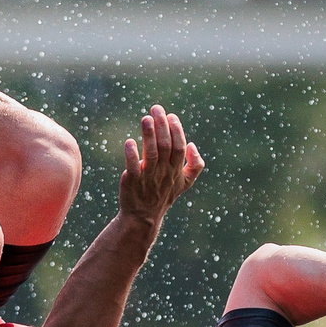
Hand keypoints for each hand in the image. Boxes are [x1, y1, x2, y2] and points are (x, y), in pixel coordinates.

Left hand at [117, 105, 203, 224]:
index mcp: (176, 171)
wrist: (143, 217)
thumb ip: (195, 165)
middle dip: (162, 126)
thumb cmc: (163, 195)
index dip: (176, 130)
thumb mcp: (185, 183)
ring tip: (145, 118)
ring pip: (151, 154)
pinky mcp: (132, 181)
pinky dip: (131, 155)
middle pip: (166, 146)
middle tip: (156, 109)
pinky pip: (133, 167)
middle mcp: (164, 173)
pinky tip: (130, 142)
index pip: (179, 147)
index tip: (171, 115)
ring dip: (149, 135)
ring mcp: (148, 178)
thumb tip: (192, 144)